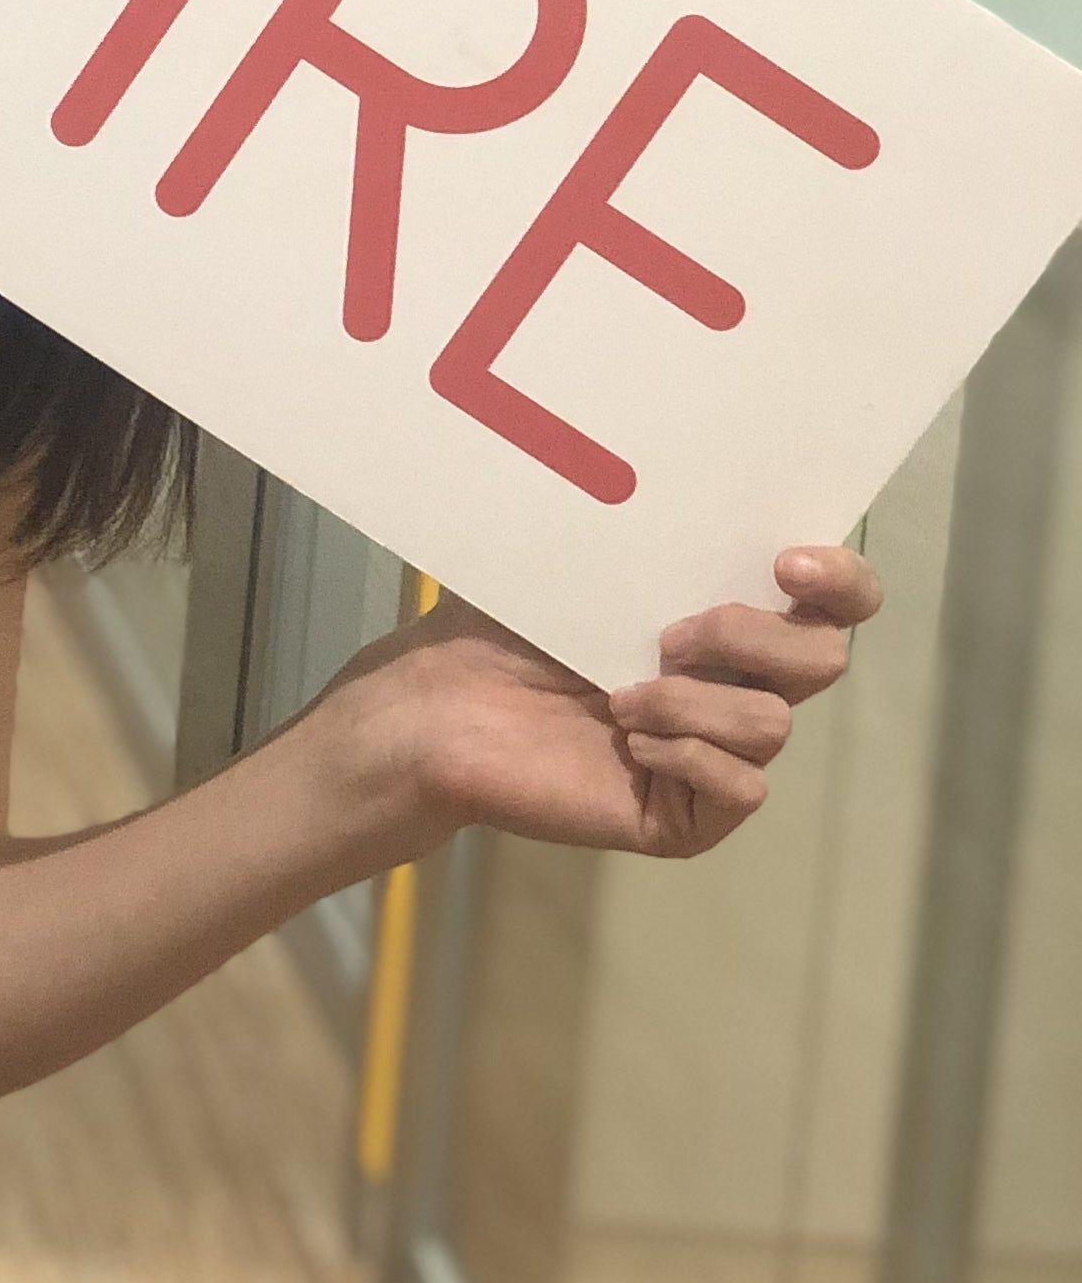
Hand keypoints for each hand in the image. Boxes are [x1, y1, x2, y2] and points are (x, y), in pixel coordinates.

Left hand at [306, 543, 881, 865]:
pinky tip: (630, 741)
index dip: (842, 580)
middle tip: (668, 633)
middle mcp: (736, 682)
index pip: (839, 600)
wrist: (439, 706)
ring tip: (618, 697)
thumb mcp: (588, 558)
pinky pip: (745, 787)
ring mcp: (717, 750)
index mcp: (728, 614)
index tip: (787, 561)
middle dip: (751, 635)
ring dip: (695, 701)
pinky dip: (690, 756)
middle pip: (824, 660)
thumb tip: (712, 469)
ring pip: (775, 724)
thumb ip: (662, 533)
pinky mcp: (689, 813)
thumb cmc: (504, 625)